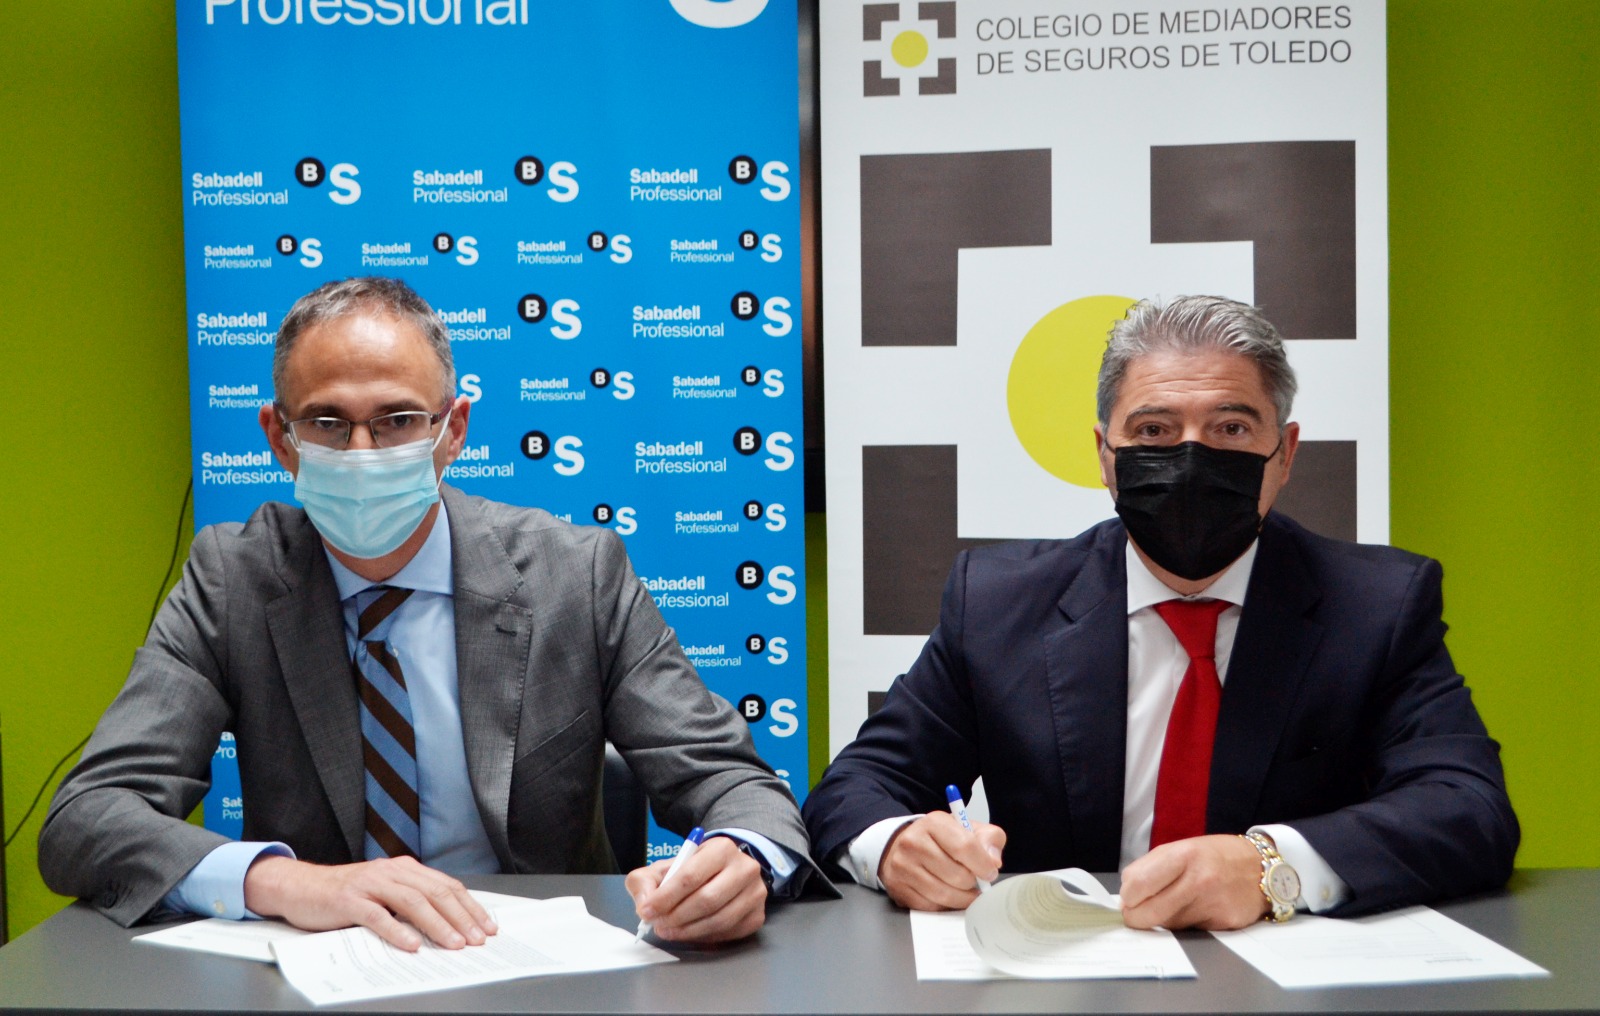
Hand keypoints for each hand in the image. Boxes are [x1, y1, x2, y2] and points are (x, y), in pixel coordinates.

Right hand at [243, 854, 497, 951]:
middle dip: (461, 917)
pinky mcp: (349, 900)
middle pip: (435, 893)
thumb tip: (450, 924)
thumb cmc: (346, 894)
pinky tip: (411, 944)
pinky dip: (396, 930)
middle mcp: (391, 871)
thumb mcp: (385, 892)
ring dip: (436, 924)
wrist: (300, 887)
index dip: (469, 906)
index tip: (487, 927)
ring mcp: (370, 884)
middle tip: (477, 939)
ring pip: (412, 902)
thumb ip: (411, 902)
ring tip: (453, 943)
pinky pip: (377, 915)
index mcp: (405, 868)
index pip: (446, 886)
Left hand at [625, 835, 767, 943]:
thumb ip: (645, 881)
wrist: (726, 873)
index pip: (690, 876)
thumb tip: (644, 904)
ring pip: (718, 920)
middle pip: (706, 900)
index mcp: (721, 849)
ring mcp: (755, 893)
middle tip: (659, 925)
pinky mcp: (757, 916)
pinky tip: (691, 932)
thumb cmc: (694, 871)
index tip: (648, 911)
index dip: (666, 897)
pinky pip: (728, 933)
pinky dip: (705, 937)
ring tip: (670, 931)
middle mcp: (744, 868)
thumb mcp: (666, 867)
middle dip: (676, 917)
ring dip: (689, 931)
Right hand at [878, 811, 1004, 910]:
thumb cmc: (941, 839)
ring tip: (966, 891)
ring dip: (962, 898)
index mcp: (933, 823)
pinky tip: (948, 894)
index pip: (965, 847)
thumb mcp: (968, 828)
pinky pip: (930, 906)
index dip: (983, 864)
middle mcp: (913, 842)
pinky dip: (944, 905)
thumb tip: (993, 861)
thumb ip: (988, 839)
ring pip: (944, 894)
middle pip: (956, 875)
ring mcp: (903, 867)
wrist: (904, 846)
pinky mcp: (898, 888)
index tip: (990, 872)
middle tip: (975, 881)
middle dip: (972, 883)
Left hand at [1119, 834, 1269, 929]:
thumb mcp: (1182, 848)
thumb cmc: (1215, 856)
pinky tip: (1195, 910)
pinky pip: (1189, 931)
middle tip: (1136, 913)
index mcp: (1183, 855)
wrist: (1261, 867)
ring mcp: (1212, 903)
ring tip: (1174, 902)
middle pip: (1148, 913)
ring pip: (1167, 925)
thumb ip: (1151, 869)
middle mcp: (1198, 879)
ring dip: (1162, 920)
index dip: (1127, 897)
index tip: (1128, 899)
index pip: (1138, 884)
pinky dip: (1184, 925)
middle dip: (1136, 917)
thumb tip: (1126, 897)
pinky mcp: (1223, 923)